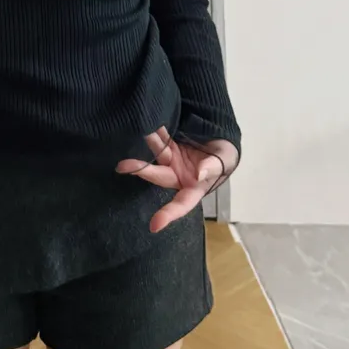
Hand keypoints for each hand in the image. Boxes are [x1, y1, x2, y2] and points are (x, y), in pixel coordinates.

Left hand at [116, 127, 238, 232]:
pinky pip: (161, 139)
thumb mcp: (226, 160)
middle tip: (123, 166)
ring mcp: (172, 161)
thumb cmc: (225, 155)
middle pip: (159, 176)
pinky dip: (156, 132)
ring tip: (143, 131)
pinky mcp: (169, 146)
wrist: (221, 136)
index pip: (182, 204)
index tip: (154, 225)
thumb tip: (199, 175)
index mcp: (194, 187)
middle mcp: (179, 176)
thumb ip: (214, 167)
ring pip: (157, 153)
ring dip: (150, 142)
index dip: (169, 214)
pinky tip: (147, 122)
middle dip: (142, 170)